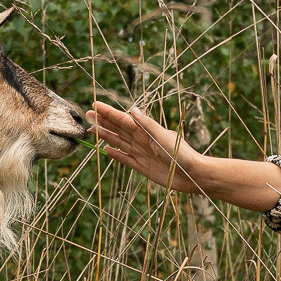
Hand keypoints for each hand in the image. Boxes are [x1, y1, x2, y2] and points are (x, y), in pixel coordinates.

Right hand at [87, 101, 280, 208]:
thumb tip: (132, 110)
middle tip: (88, 115)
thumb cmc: (182, 154)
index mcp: (147, 131)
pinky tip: (106, 150)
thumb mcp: (164, 137)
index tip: (95, 105)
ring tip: (92, 130)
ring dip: (106, 136)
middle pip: (119, 129)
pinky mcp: (143, 167)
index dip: (109, 112)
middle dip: (103, 122)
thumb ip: (147, 125)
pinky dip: (115, 154)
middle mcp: (142, 140)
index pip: (123, 119)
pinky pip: (125, 159)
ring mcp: (142, 153)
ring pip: (119, 142)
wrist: (193, 175)